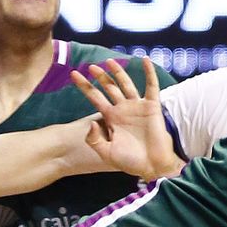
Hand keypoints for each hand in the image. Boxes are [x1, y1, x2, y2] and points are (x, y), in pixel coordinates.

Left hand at [70, 59, 182, 180]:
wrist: (152, 166)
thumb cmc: (130, 161)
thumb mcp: (106, 153)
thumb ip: (94, 140)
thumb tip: (90, 123)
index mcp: (111, 118)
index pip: (95, 97)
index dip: (84, 86)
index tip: (73, 74)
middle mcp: (123, 109)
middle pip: (109, 88)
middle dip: (100, 77)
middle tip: (90, 66)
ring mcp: (137, 106)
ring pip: (126, 84)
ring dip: (119, 72)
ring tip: (109, 61)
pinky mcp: (152, 107)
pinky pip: (151, 87)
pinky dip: (150, 73)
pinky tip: (145, 61)